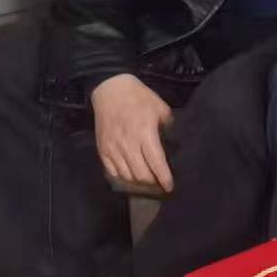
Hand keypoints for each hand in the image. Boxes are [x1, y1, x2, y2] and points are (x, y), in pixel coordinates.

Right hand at [92, 74, 174, 192]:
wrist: (110, 90)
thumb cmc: (139, 97)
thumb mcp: (160, 108)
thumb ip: (168, 127)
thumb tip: (173, 143)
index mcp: (145, 133)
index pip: (156, 162)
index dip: (164, 177)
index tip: (170, 186)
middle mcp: (128, 144)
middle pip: (141, 175)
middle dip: (153, 182)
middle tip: (160, 182)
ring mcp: (113, 148)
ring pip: (127, 176)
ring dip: (138, 182)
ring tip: (147, 180)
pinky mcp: (102, 149)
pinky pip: (112, 172)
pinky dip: (123, 177)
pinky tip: (131, 175)